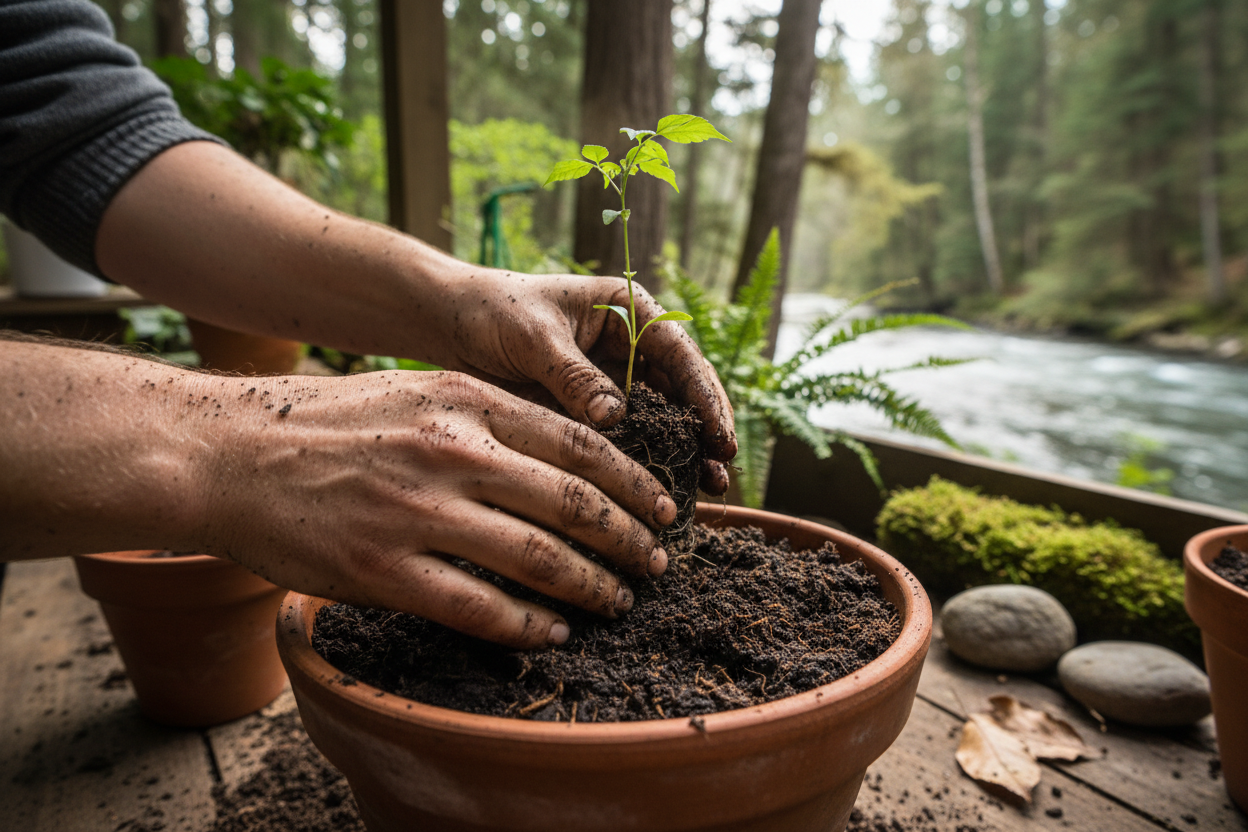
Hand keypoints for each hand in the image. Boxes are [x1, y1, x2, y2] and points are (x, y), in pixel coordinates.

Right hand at [194, 369, 677, 647]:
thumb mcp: (416, 391)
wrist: (232, 454)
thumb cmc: (328, 422)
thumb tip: (560, 458)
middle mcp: (451, 452)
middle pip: (574, 502)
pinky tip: (551, 632)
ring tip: (617, 600)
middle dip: (628, 540)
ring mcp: (418, 513)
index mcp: (466, 402)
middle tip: (656, 563)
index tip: (664, 507)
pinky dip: (528, 626)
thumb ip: (487, 417)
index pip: (580, 444)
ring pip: (539, 559)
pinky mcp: (384, 570)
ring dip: (591, 587)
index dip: (634, 481)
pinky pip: (480, 608)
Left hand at [427, 270, 736, 493]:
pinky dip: (645, 466)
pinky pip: (627, 442)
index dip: (704, 395)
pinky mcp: (592, 415)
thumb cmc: (495, 311)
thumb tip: (614, 417)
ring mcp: (614, 384)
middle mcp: (631, 349)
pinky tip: (659, 493)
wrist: (451, 324)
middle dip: (705, 430)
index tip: (717, 434)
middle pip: (683, 392)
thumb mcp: (535, 336)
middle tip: (721, 471)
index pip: (679, 354)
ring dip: (684, 453)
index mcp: (629, 313)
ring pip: (663, 421)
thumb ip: (573, 375)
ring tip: (708, 490)